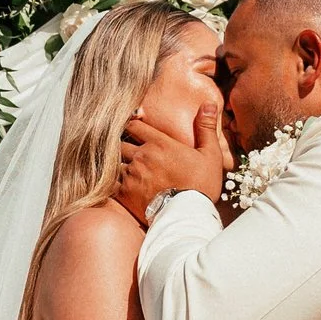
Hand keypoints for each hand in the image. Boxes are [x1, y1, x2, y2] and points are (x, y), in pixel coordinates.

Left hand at [116, 106, 230, 223]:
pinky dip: (113, 182)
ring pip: (114, 162)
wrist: (188, 216)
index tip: (132, 129)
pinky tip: (118, 185)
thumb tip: (208, 103)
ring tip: (123, 169)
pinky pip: (111, 182)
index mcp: (160, 143)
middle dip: (123, 145)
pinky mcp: (124, 193)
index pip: (135, 125)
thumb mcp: (209, 154)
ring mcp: (131, 174)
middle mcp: (142, 155)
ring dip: (118, 164)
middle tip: (126, 150)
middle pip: (120, 143)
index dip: (132, 125)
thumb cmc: (201, 185)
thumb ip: (205, 128)